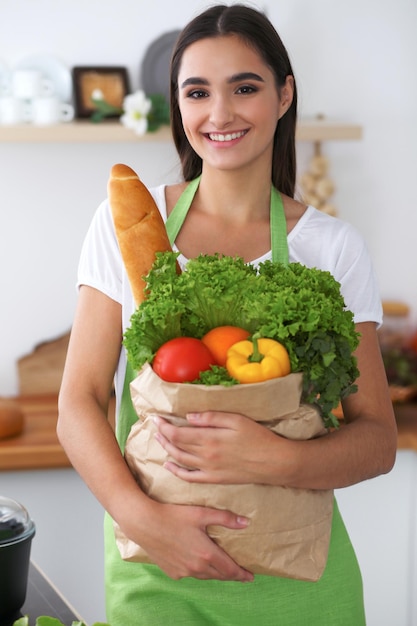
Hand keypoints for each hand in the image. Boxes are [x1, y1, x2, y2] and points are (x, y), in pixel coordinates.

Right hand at [122, 499, 253, 581]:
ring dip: (215, 574)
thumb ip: (225, 519)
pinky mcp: (172, 572)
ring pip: (205, 576)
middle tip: (240, 574)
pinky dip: (198, 571)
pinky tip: (198, 564)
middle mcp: (197, 567)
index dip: (242, 574)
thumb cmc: (174, 516)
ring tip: (222, 570)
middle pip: (219, 575)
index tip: (250, 576)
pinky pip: (190, 574)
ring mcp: (183, 572)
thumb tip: (246, 523)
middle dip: (231, 575)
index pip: (230, 569)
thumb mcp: (202, 513)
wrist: (145, 524)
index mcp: (207, 553)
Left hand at [153, 411, 285, 484]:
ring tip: (159, 439)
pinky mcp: (214, 479)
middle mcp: (205, 455)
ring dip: (166, 449)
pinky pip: (189, 477)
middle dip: (162, 435)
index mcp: (209, 438)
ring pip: (180, 460)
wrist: (273, 463)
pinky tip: (169, 465)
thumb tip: (189, 417)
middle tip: (155, 425)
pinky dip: (176, 471)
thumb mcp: (236, 420)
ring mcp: (208, 469)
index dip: (164, 426)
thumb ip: (211, 418)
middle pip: (176, 445)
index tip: (155, 418)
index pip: (178, 433)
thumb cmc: (258, 437)